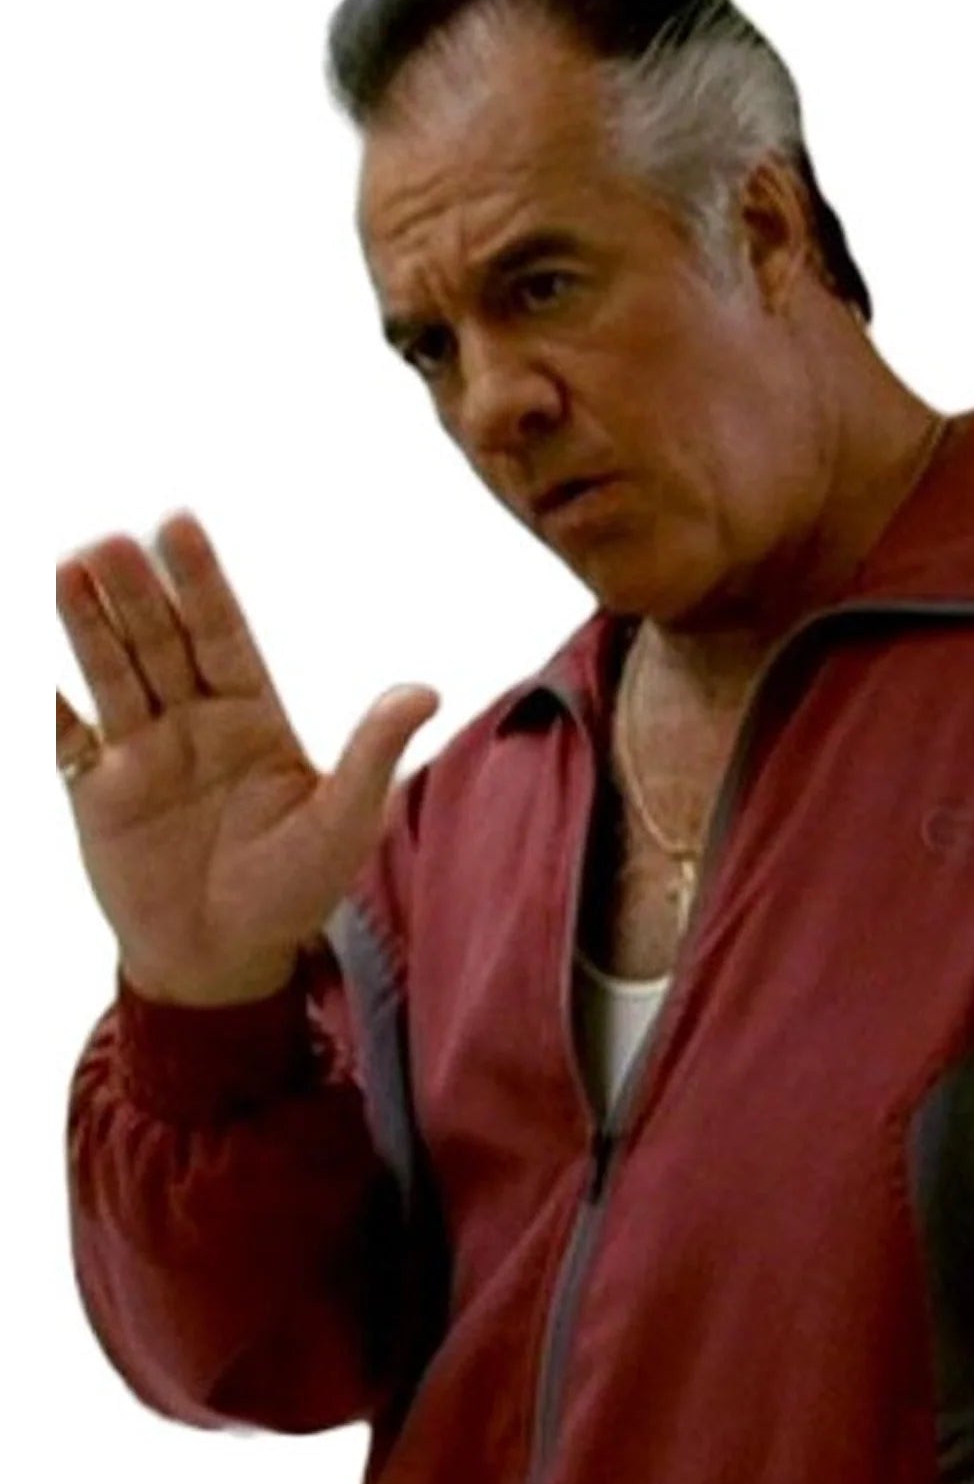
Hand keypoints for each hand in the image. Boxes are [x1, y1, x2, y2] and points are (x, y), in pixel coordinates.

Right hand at [55, 512, 439, 1006]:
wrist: (224, 959)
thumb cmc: (294, 892)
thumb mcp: (342, 823)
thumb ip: (372, 754)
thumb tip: (425, 692)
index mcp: (253, 716)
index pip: (224, 633)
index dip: (201, 581)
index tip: (178, 524)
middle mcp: (194, 721)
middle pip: (161, 642)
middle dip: (138, 592)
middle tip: (113, 542)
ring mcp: (142, 752)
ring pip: (113, 673)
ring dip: (89, 624)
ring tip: (69, 568)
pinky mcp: (97, 790)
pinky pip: (69, 735)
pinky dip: (48, 700)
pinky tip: (32, 665)